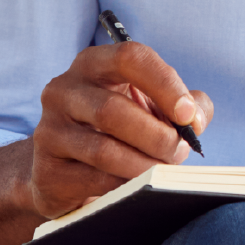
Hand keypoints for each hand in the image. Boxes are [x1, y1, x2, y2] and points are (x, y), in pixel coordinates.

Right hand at [27, 42, 213, 218]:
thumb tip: (196, 119)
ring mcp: (49, 130)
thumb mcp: (152, 108)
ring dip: (144, 164)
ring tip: (163, 171)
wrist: (65, 172)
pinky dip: (125, 185)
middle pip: (113, 110)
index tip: (187, 115)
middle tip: (179, 152)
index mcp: (93, 64)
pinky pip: (94, 180)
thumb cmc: (120, 132)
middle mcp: (63, 90)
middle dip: (157, 136)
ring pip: (104, 150)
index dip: (164, 84)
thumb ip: (186, 105)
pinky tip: (138, 186)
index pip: (130, 58)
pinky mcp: (47, 169)